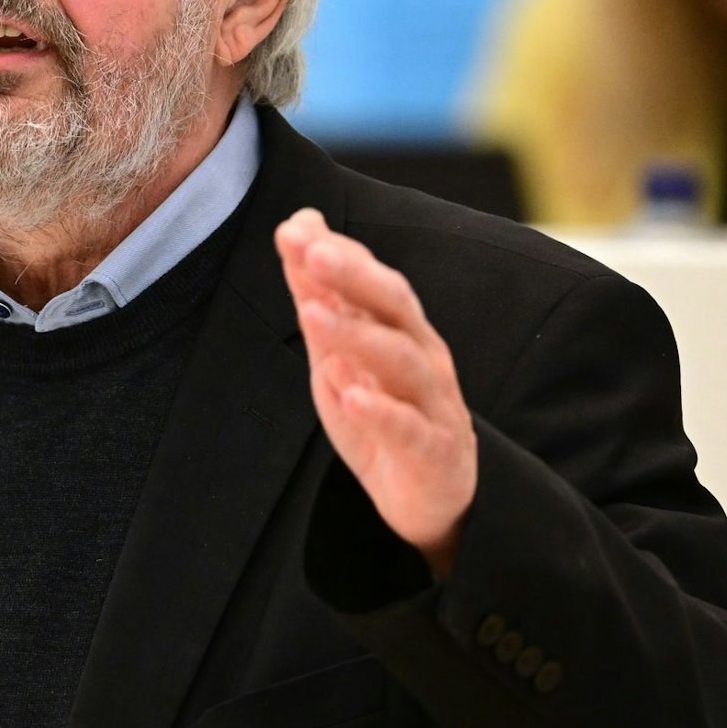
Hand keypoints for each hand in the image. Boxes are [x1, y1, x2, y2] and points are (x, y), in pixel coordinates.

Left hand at [276, 207, 475, 575]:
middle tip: (311, 251)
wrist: (431, 498)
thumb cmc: (384, 414)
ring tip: (312, 314)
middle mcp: (422, 355)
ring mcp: (432, 402)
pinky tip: (351, 395)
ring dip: (355, 335)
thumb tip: (294, 231)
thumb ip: (320, 298)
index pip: (370, 278)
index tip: (293, 229)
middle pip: (395, 304)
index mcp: (400, 328)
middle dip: (354, 274)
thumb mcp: (340, 357)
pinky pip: (410, 428)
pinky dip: (381, 410)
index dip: (337, 252)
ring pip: (401, 360)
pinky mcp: (433, 451)